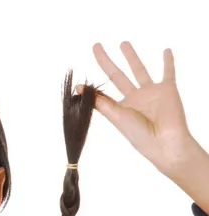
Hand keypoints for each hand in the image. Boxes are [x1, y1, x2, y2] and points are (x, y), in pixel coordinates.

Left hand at [80, 41, 195, 175]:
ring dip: (131, 56)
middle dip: (106, 60)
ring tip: (123, 43)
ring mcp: (150, 92)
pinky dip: (168, 61)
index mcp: (120, 107)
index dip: (92, 88)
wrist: (165, 142)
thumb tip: (78, 88)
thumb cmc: (138, 134)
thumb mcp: (116, 116)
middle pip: (117, 74)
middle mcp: (134, 98)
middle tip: (96, 46)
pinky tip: (166, 50)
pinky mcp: (167, 89)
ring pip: (139, 69)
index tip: (79, 83)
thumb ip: (99, 101)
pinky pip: (168, 72)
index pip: (103, 92)